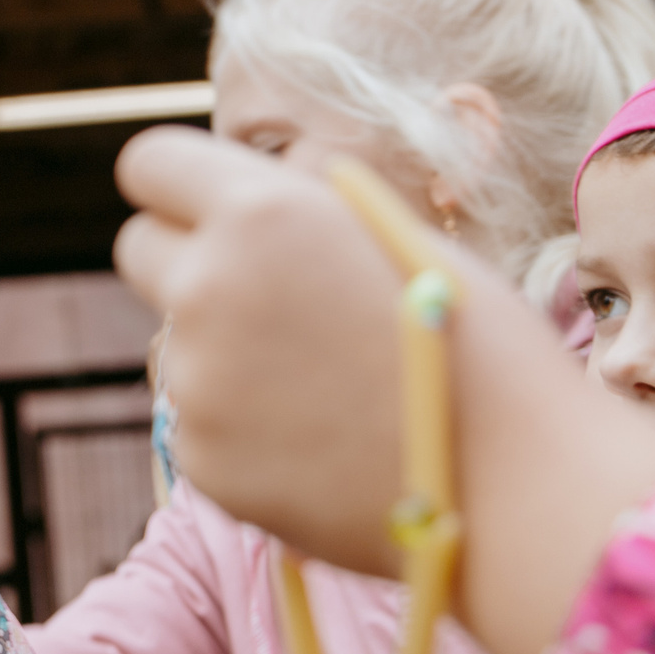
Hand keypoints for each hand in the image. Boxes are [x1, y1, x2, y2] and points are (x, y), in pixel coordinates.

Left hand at [111, 126, 654, 653]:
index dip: (179, 184)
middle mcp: (209, 287)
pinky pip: (198, 420)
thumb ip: (308, 212)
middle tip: (263, 296)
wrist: (517, 489)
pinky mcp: (198, 458)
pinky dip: (241, 427)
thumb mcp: (401, 238)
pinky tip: (322, 442)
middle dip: (185, 260)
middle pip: (137, 248)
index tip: (201, 207)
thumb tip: (251, 197)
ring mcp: (196, 380)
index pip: (149, 164)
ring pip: (175, 342)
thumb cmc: (483, 349)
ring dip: (223, 351)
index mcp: (262, 213)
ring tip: (326, 386)